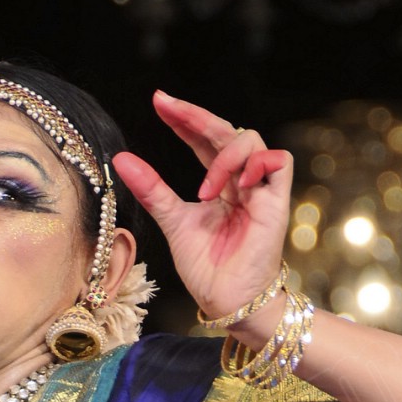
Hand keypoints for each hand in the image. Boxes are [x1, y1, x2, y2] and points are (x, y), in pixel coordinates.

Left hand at [112, 93, 292, 321]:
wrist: (226, 298)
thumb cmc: (206, 266)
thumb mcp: (172, 221)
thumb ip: (152, 189)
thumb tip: (121, 158)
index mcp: (220, 184)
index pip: (204, 140)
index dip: (185, 120)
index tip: (159, 102)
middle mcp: (241, 182)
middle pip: (225, 131)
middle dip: (195, 116)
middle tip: (167, 105)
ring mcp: (260, 190)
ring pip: (252, 141)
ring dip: (224, 155)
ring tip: (205, 190)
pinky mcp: (276, 202)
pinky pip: (279, 161)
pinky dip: (257, 162)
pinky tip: (238, 180)